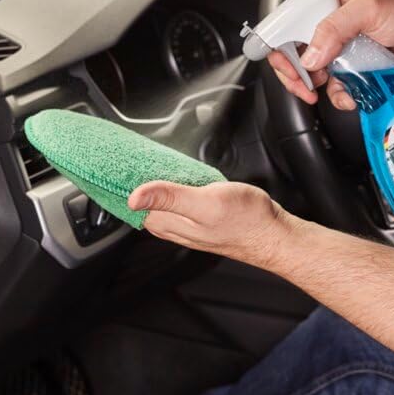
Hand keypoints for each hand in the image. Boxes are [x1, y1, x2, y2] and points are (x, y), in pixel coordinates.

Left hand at [128, 181, 299, 268]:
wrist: (274, 234)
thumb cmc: (246, 220)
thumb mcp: (205, 202)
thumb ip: (170, 197)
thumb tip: (133, 197)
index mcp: (169, 223)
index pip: (133, 204)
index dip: (125, 184)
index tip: (119, 166)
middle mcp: (175, 227)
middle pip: (144, 205)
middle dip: (135, 184)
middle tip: (131, 160)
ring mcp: (189, 225)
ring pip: (160, 205)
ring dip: (153, 187)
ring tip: (149, 166)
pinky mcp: (203, 220)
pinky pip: (178, 205)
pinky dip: (173, 191)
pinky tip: (179, 180)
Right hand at [268, 0, 393, 108]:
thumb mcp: (367, 8)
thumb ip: (334, 29)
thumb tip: (310, 56)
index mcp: (325, 6)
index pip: (288, 27)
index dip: (281, 48)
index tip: (288, 66)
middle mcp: (330, 29)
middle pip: (296, 56)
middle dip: (297, 75)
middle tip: (306, 85)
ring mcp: (342, 51)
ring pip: (315, 76)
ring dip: (319, 88)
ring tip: (333, 88)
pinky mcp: (357, 70)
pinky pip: (339, 88)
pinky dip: (341, 95)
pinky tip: (351, 94)